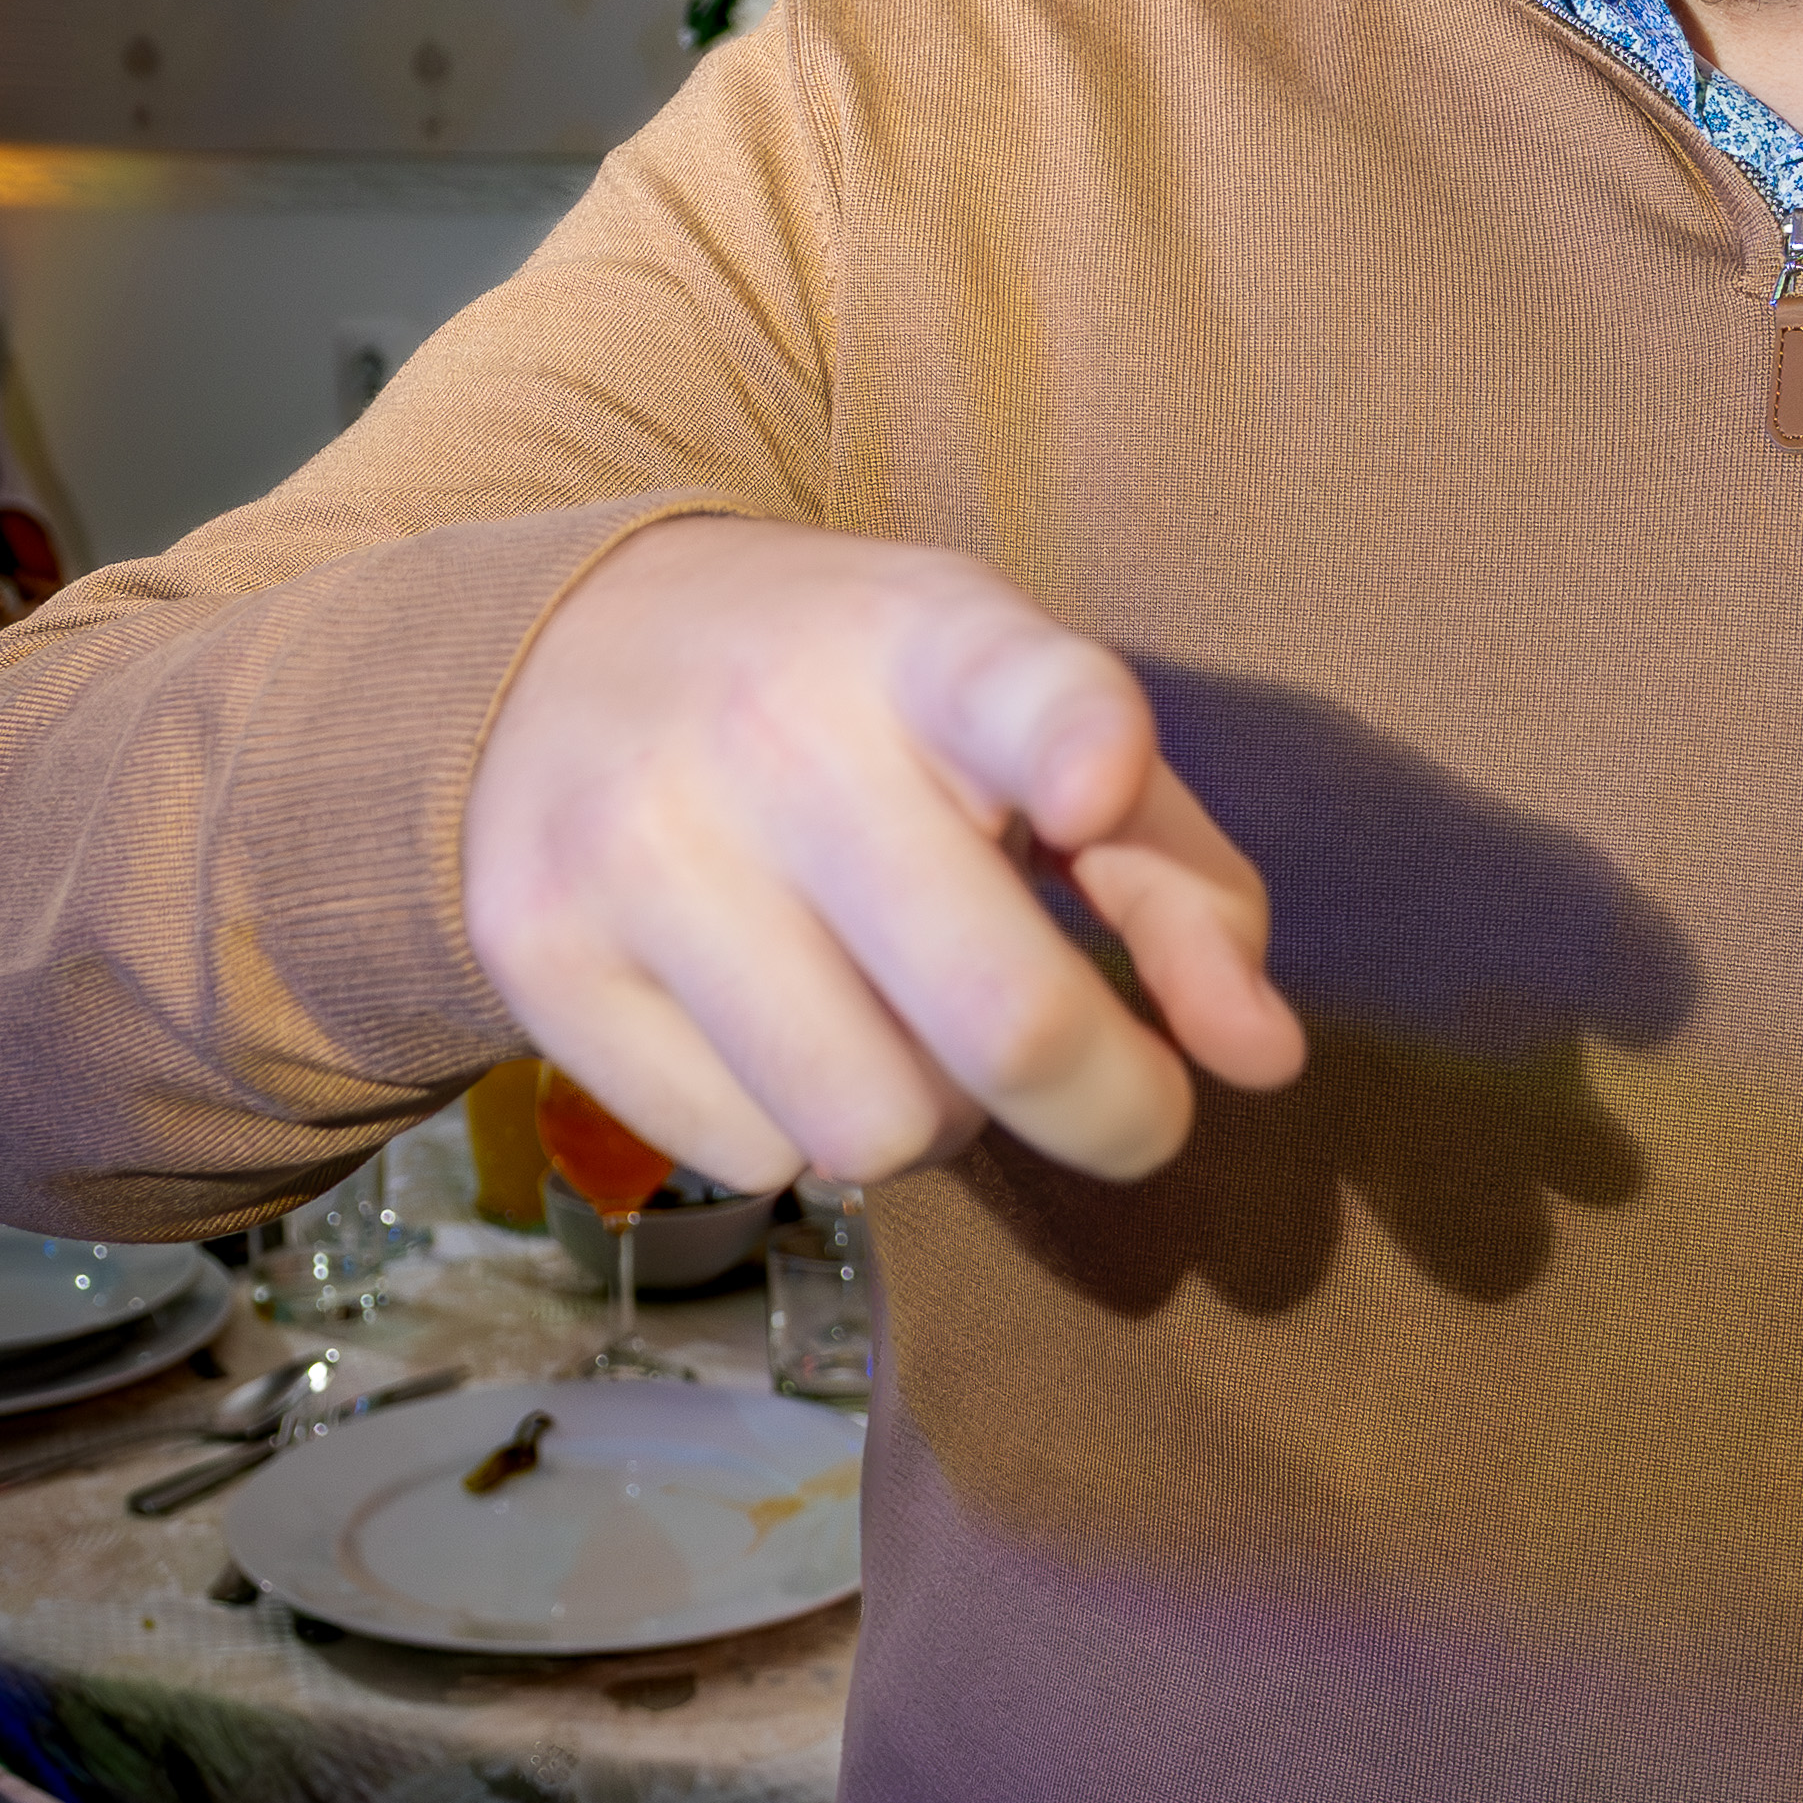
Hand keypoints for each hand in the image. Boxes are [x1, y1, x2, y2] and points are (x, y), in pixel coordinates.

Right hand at [459, 521, 1306, 1199]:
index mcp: (931, 642)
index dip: (1079, 747)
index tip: (1092, 790)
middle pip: (1002, 1020)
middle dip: (1115, 1109)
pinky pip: (748, 1160)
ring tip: (906, 1027)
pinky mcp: (540, 958)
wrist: (562, 651)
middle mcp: (778, 731)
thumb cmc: (866, 710)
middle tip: (1130, 1105)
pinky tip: (782, 1027)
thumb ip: (1178, 880)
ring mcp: (642, 847)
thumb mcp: (1031, 728)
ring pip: (874, 1131)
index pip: (1019, 688)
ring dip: (932, 1125)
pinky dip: (796, 1133)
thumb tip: (1262, 1060)